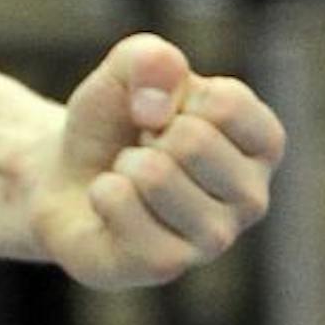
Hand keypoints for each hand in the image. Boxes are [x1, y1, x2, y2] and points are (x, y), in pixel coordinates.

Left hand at [29, 34, 284, 289]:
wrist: (65, 173)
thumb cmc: (116, 122)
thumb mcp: (127, 71)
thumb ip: (150, 59)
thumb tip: (156, 108)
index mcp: (259, 145)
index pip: (230, 103)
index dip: (176, 94)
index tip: (166, 110)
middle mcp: (251, 197)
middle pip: (194, 140)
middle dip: (148, 132)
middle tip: (143, 147)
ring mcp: (213, 239)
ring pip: (156, 175)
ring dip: (124, 163)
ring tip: (130, 176)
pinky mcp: (165, 265)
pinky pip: (121, 205)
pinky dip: (101, 191)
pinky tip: (111, 203)